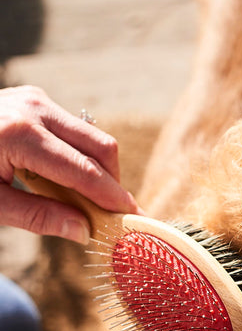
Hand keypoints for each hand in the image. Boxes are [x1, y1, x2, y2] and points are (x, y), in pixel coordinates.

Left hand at [0, 86, 139, 242]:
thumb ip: (40, 217)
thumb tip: (84, 231)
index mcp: (21, 135)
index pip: (84, 171)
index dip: (112, 197)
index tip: (132, 217)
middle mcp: (35, 108)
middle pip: (100, 146)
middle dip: (113, 182)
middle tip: (115, 213)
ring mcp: (36, 99)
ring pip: (92, 136)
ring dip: (100, 170)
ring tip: (91, 202)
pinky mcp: (35, 99)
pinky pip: (75, 130)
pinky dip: (82, 157)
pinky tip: (71, 181)